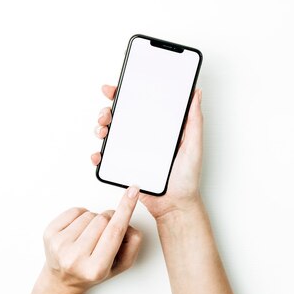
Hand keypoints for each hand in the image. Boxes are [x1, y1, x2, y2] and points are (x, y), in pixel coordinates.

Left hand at [41, 186, 141, 293]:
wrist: (62, 280)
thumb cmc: (91, 272)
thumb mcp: (119, 265)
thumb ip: (132, 244)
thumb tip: (128, 220)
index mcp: (95, 268)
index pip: (115, 231)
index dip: (126, 209)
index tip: (132, 192)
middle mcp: (74, 258)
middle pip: (103, 219)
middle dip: (110, 220)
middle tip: (105, 233)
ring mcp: (60, 245)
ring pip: (89, 214)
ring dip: (94, 220)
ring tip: (89, 236)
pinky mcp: (50, 234)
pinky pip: (74, 210)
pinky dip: (81, 216)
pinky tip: (79, 231)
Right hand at [91, 85, 203, 221]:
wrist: (176, 206)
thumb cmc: (187, 177)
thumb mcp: (194, 145)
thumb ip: (194, 120)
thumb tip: (196, 93)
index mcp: (157, 128)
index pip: (139, 104)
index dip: (125, 94)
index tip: (116, 88)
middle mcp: (142, 137)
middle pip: (119, 117)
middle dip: (107, 110)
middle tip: (107, 113)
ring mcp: (130, 152)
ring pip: (109, 135)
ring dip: (100, 128)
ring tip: (103, 131)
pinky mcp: (123, 168)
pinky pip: (105, 159)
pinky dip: (97, 156)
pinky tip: (98, 155)